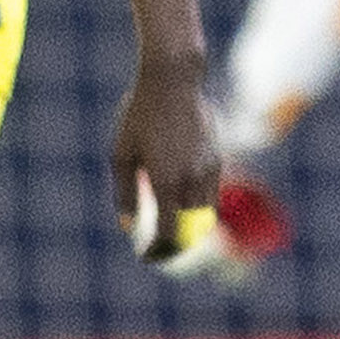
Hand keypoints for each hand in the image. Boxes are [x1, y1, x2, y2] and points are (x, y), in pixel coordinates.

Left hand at [110, 52, 219, 248]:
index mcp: (165, 182)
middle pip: (189, 230)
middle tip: (157, 248)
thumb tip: (128, 227)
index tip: (146, 257)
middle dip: (174, 244)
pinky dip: (196, 205)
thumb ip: (125, 194)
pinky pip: (210, 194)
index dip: (158, 251)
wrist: (173, 81)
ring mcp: (209, 169)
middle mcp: (191, 180)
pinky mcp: (218, 159)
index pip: (168, 233)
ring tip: (167, 226)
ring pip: (203, 214)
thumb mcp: (121, 155)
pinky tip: (178, 199)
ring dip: (188, 225)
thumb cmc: (139, 116)